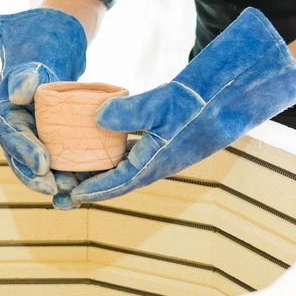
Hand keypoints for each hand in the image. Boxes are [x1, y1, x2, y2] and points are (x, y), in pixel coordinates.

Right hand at [0, 8, 86, 204]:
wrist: (52, 40)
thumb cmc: (40, 43)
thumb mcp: (31, 54)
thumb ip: (24, 72)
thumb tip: (17, 93)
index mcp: (5, 106)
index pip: (11, 134)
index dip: (25, 151)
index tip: (43, 164)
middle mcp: (15, 123)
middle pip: (22, 156)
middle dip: (37, 175)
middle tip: (56, 188)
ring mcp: (32, 131)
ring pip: (38, 163)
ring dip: (52, 180)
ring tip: (71, 193)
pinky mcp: (49, 135)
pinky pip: (56, 157)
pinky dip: (66, 172)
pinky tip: (82, 185)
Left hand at [68, 7, 295, 205]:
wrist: (234, 99)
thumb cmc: (200, 101)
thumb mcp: (162, 102)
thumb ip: (129, 111)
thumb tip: (96, 117)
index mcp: (156, 161)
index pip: (117, 183)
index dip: (92, 190)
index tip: (68, 196)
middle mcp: (158, 163)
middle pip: (118, 182)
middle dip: (91, 188)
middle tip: (61, 191)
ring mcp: (164, 154)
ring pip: (126, 171)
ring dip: (102, 175)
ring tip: (77, 173)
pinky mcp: (168, 143)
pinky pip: (136, 158)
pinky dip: (117, 159)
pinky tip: (105, 148)